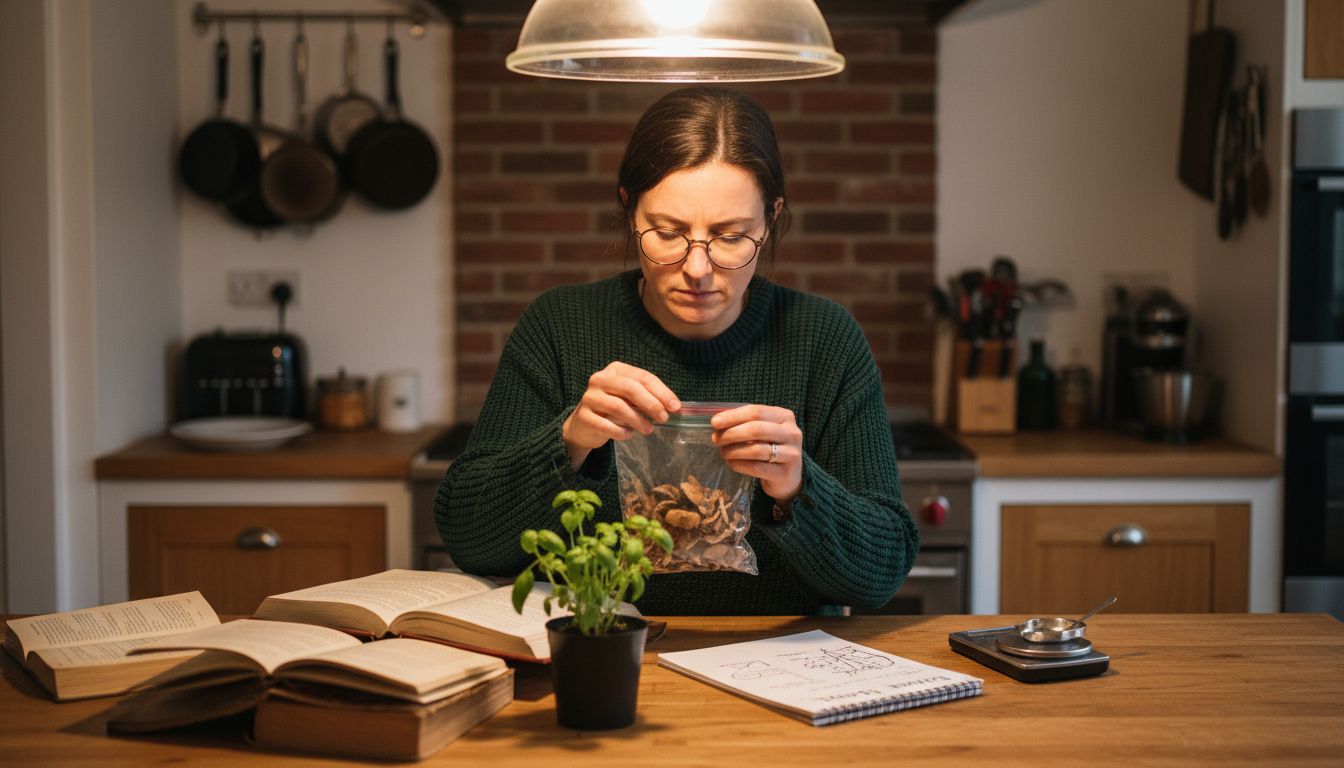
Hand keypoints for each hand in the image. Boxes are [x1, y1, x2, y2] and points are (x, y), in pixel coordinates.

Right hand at [562, 362, 680, 469]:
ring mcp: (589, 397)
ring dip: (638, 420)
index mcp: (615, 370)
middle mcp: (600, 379)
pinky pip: (607, 425)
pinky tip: (629, 435)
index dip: (661, 391)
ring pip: (619, 407)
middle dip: (651, 404)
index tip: (675, 406)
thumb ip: (648, 397)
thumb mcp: (629, 398)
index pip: (642, 377)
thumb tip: (674, 407)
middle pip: (630, 388)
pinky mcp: (584, 416)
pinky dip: (621, 432)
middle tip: (664, 418)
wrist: (583, 426)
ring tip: (649, 430)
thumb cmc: (612, 410)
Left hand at [710, 404, 802, 502]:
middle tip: (716, 439)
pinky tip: (731, 463)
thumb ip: (745, 423)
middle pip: (756, 429)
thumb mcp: (764, 431)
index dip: (733, 416)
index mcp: (785, 416)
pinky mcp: (785, 473)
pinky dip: (739, 464)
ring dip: (733, 450)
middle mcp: (792, 433)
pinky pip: (756, 467)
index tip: (715, 423)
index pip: (756, 412)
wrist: (788, 477)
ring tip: (723, 452)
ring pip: (756, 449)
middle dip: (731, 434)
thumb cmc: (771, 447)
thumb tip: (718, 421)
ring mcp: (791, 454)